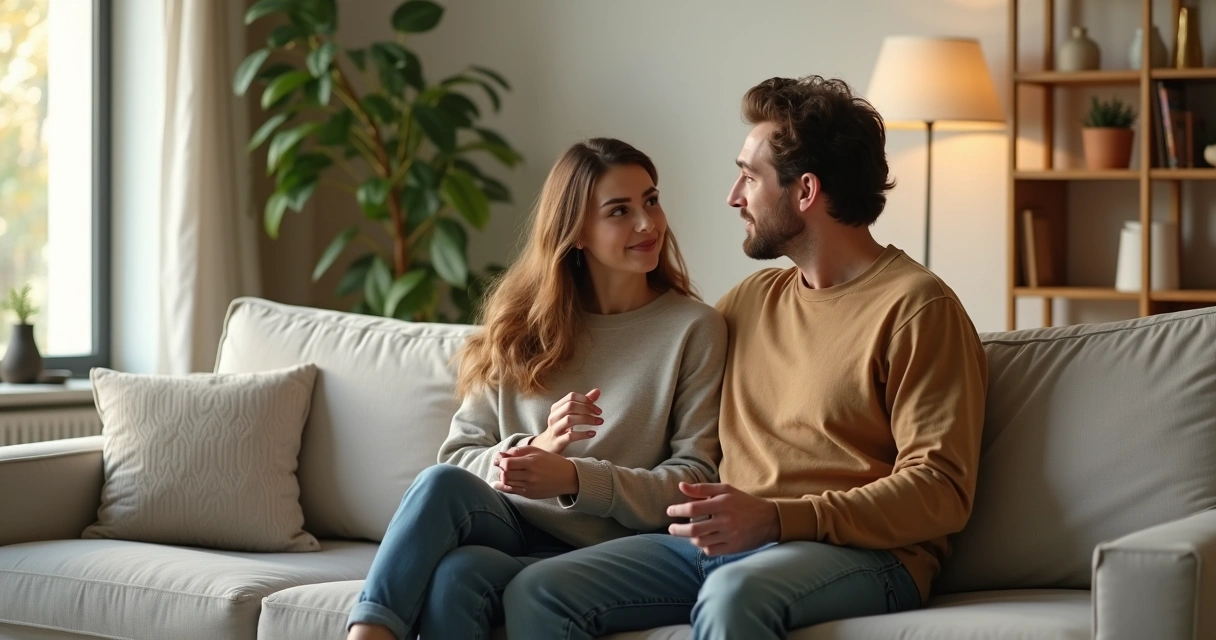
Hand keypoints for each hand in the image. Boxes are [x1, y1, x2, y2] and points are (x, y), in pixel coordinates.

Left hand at [491, 445, 579, 499]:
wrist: (567, 477)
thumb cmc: (551, 462)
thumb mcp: (537, 451)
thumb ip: (518, 451)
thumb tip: (501, 455)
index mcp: (531, 462)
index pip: (507, 464)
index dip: (501, 461)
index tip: (503, 459)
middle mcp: (530, 475)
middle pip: (505, 474)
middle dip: (501, 470)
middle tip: (502, 467)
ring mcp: (530, 486)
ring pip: (507, 483)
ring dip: (503, 478)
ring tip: (506, 473)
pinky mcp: (530, 494)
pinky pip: (512, 491)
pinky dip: (503, 487)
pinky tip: (498, 484)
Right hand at [532, 389, 601, 453]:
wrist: (546, 446)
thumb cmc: (561, 427)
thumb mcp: (569, 414)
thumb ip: (583, 402)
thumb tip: (597, 391)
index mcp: (556, 407)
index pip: (571, 396)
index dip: (586, 399)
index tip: (597, 408)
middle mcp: (554, 416)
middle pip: (570, 406)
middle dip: (587, 409)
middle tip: (599, 414)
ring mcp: (555, 429)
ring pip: (570, 419)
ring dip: (587, 419)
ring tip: (599, 422)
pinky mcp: (558, 441)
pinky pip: (570, 436)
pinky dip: (583, 434)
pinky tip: (592, 433)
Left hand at [666, 482, 780, 555]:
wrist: (769, 519)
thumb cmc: (743, 502)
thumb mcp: (725, 490)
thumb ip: (702, 488)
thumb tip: (681, 486)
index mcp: (722, 503)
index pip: (693, 508)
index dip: (677, 510)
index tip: (669, 511)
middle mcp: (725, 520)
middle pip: (693, 529)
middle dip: (678, 530)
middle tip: (671, 529)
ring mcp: (729, 535)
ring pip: (700, 541)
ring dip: (690, 538)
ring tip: (688, 533)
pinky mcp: (733, 548)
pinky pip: (711, 551)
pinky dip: (702, 547)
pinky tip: (702, 541)